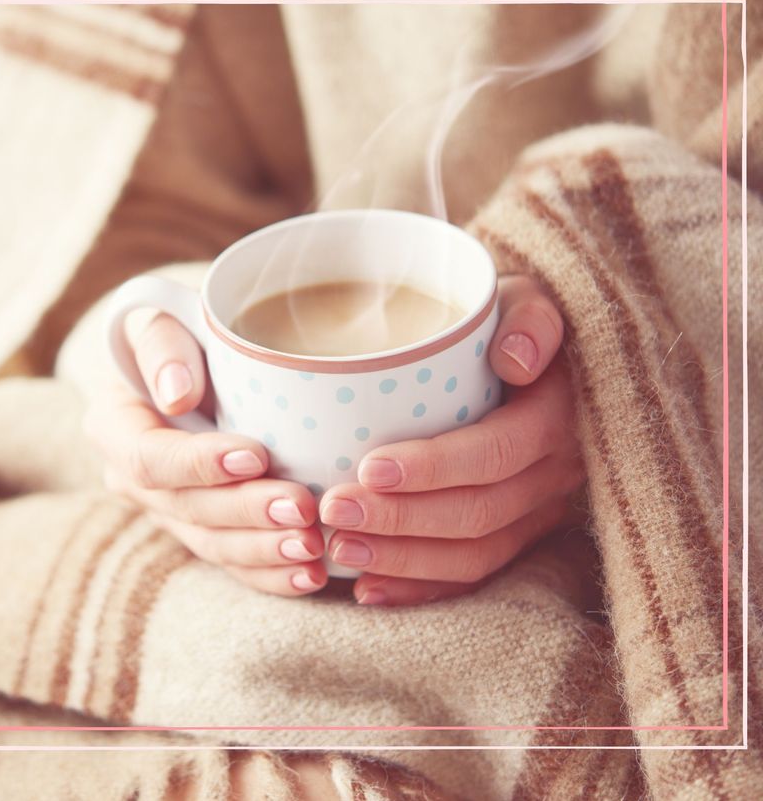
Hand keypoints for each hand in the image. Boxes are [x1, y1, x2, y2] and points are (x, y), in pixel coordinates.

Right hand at [83, 310, 329, 596]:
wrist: (190, 359)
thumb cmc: (180, 330)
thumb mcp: (158, 316)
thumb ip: (161, 343)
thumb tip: (177, 396)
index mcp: (114, 427)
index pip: (149, 459)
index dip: (200, 465)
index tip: (256, 454)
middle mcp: (132, 479)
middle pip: (187, 509)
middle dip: (246, 514)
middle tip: (302, 510)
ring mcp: (167, 511)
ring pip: (212, 544)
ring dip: (263, 551)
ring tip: (313, 548)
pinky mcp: (203, 530)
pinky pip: (233, 563)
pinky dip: (272, 574)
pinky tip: (311, 576)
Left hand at [319, 275, 583, 605]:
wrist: (524, 350)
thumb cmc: (502, 320)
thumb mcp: (520, 297)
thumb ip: (527, 316)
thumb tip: (515, 359)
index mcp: (556, 416)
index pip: (496, 453)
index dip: (434, 467)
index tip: (368, 466)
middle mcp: (555, 473)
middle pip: (479, 514)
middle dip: (401, 521)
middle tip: (332, 511)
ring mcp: (538, 513)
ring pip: (474, 555)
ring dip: (402, 560)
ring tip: (338, 549)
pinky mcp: (516, 537)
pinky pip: (471, 578)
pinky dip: (418, 590)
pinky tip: (365, 592)